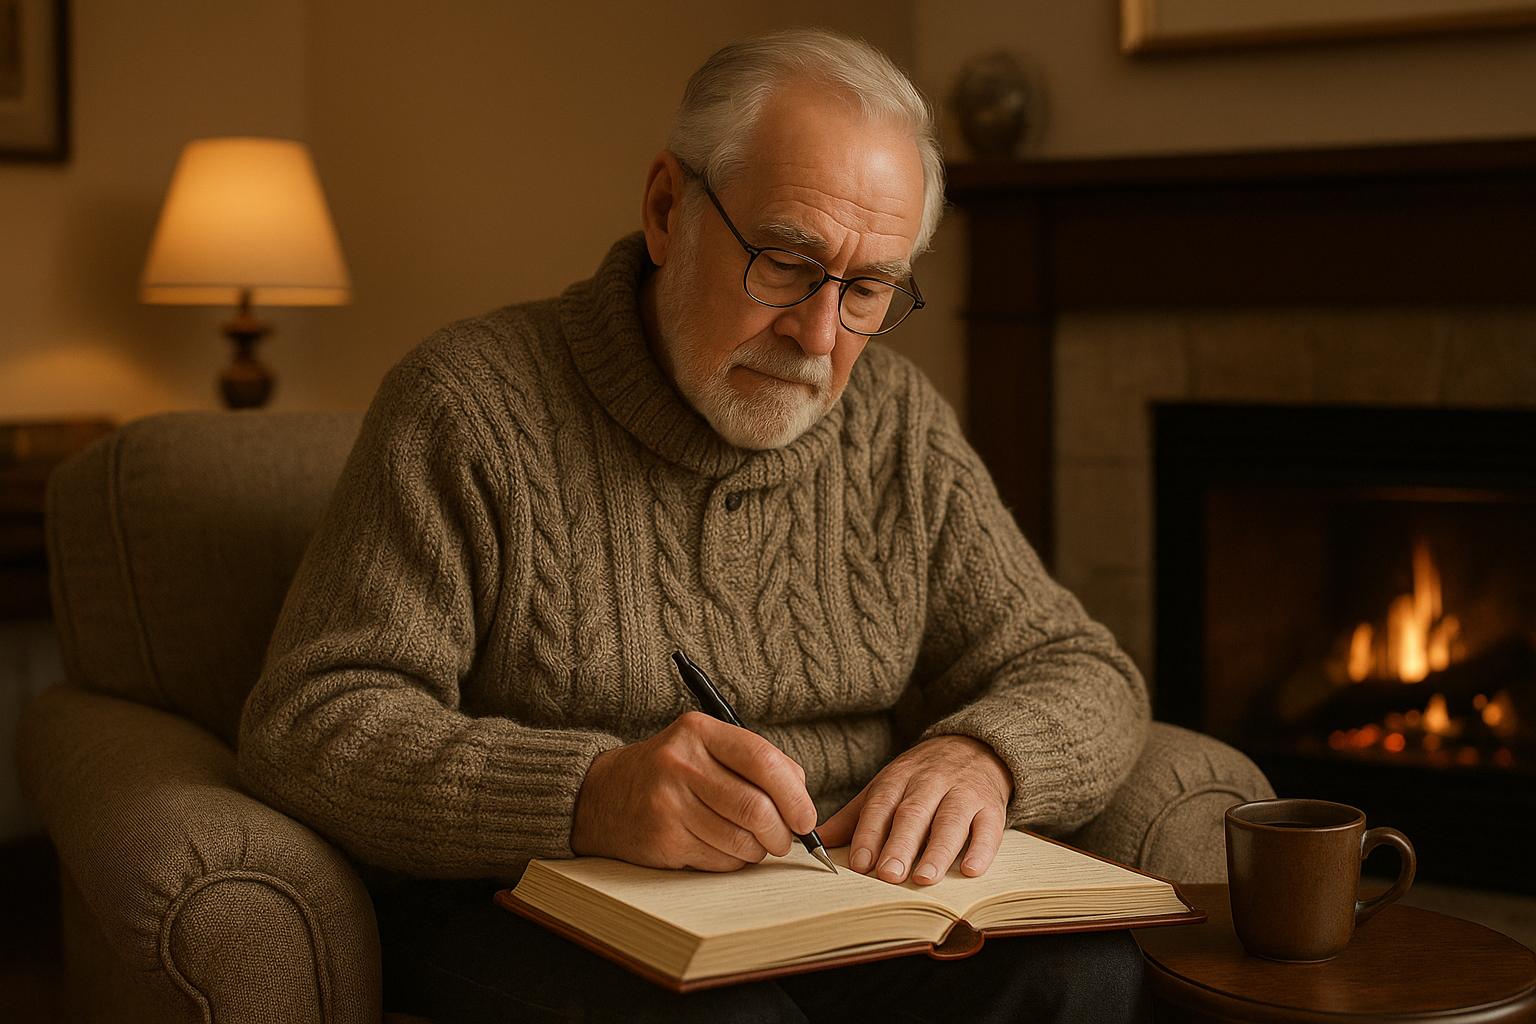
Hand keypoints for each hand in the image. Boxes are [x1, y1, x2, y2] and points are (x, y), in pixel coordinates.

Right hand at [570, 711, 818, 870]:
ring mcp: (669, 803)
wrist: (602, 796)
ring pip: (741, 841)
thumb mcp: (705, 747)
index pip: (763, 760)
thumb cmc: (671, 772)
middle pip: (756, 808)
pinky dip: (734, 862)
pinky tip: (723, 849)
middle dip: (782, 833)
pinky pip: (720, 861)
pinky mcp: (663, 839)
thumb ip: (754, 762)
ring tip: (754, 843)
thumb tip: (802, 797)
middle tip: (784, 839)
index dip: (795, 795)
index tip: (805, 817)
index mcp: (699, 731)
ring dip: (759, 850)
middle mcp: (681, 764)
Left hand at [818, 735, 1012, 885]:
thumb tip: (818, 842)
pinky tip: (971, 870)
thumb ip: (855, 816)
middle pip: (914, 813)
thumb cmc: (922, 778)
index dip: (869, 833)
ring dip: (937, 850)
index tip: (859, 862)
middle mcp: (931, 782)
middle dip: (900, 845)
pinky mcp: (992, 806)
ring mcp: (964, 793)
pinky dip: (981, 849)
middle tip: (888, 875)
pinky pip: (989, 828)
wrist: (976, 748)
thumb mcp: (887, 786)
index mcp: (899, 778)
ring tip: (924, 877)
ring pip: (951, 820)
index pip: (881, 805)